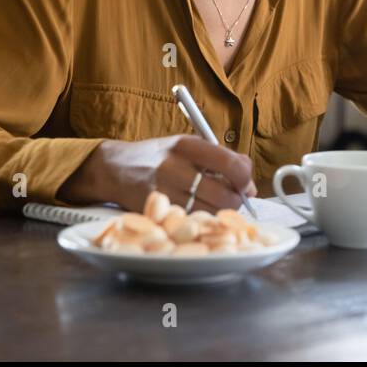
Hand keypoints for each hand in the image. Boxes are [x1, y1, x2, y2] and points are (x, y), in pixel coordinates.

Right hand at [58, 134, 256, 212]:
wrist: (115, 168)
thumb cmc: (158, 156)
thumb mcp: (187, 145)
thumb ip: (220, 160)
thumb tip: (251, 186)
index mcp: (185, 145)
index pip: (228, 163)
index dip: (244, 177)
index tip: (246, 183)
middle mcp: (173, 166)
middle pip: (222, 194)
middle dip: (236, 200)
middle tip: (233, 198)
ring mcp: (163, 191)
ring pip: (209, 212)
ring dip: (220, 212)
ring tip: (215, 203)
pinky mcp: (155, 211)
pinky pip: (190, 221)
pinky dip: (201, 220)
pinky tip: (198, 211)